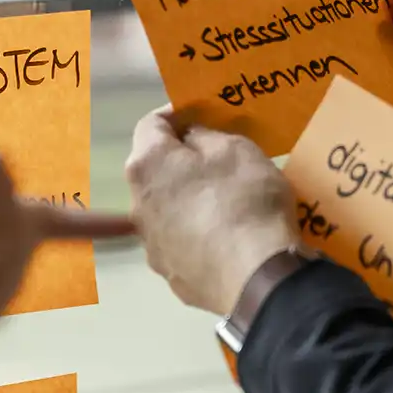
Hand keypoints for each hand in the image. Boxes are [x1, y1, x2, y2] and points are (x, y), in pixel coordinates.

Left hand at [123, 109, 297, 313]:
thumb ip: (205, 136)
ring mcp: (150, 244)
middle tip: (218, 160)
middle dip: (181, 161)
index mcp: (147, 165)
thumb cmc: (244, 199)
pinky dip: (196, 234)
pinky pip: (180, 242)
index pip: (151, 124)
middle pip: (155, 170)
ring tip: (224, 203)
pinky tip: (224, 239)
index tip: (202, 116)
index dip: (176, 115)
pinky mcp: (169, 274)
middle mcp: (137, 204)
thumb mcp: (236, 148)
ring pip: (166, 209)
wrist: (255, 277)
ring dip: (186, 200)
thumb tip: (190, 139)